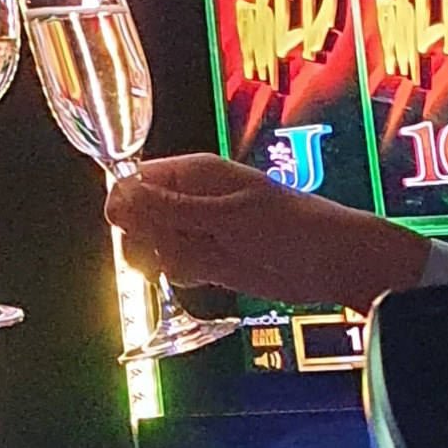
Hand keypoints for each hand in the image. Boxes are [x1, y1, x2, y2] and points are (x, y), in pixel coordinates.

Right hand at [108, 155, 425, 314]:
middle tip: (177, 245)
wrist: (327, 262)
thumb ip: (170, 210)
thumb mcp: (225, 216)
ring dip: (167, 260)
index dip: (128, 207)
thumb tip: (120, 198)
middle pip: (136, 218)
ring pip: (152, 247)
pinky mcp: (207, 258)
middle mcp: (189, 199)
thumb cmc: (288, 226)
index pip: (134, 182)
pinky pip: (174, 266)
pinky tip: (210, 273)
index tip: (139, 227)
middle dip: (146, 239)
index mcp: (192, 173)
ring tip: (202, 260)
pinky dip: (185, 274)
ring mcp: (197, 230)